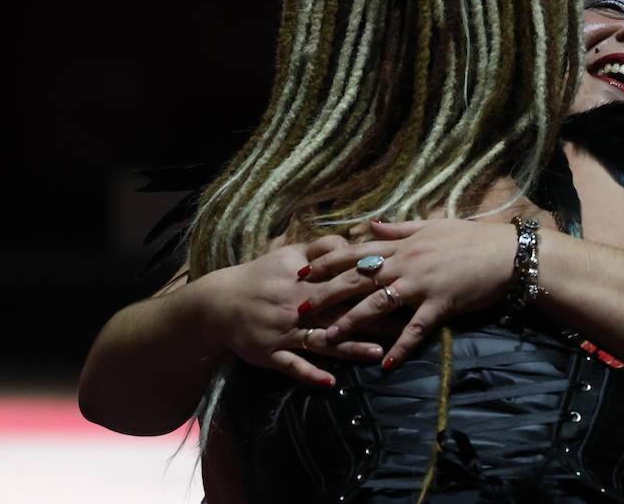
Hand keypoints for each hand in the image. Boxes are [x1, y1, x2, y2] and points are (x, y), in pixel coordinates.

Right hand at [203, 236, 384, 387]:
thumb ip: (323, 248)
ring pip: (322, 341)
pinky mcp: (271, 354)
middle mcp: (297, 306)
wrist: (218, 302)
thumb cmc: (261, 275)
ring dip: (350, 348)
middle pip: (342, 312)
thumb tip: (353, 241)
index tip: (402, 287)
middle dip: (373, 318)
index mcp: (306, 280)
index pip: (346, 281)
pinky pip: (293, 366)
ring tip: (378, 353)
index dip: (374, 284)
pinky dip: (310, 374)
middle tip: (405, 325)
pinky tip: (331, 382)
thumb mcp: (290, 254)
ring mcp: (285, 332)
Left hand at [298, 218, 518, 369]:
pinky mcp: (440, 305)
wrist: (505, 254)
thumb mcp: (432, 225)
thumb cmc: (470, 238)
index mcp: (403, 244)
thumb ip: (398, 227)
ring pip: (378, 304)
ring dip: (351, 321)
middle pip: (358, 278)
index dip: (327, 260)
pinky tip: (385, 363)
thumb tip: (369, 222)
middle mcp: (406, 263)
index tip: (302, 269)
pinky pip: (415, 329)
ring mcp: (421, 285)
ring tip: (327, 337)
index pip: (357, 252)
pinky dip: (400, 347)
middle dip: (326, 293)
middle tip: (299, 307)